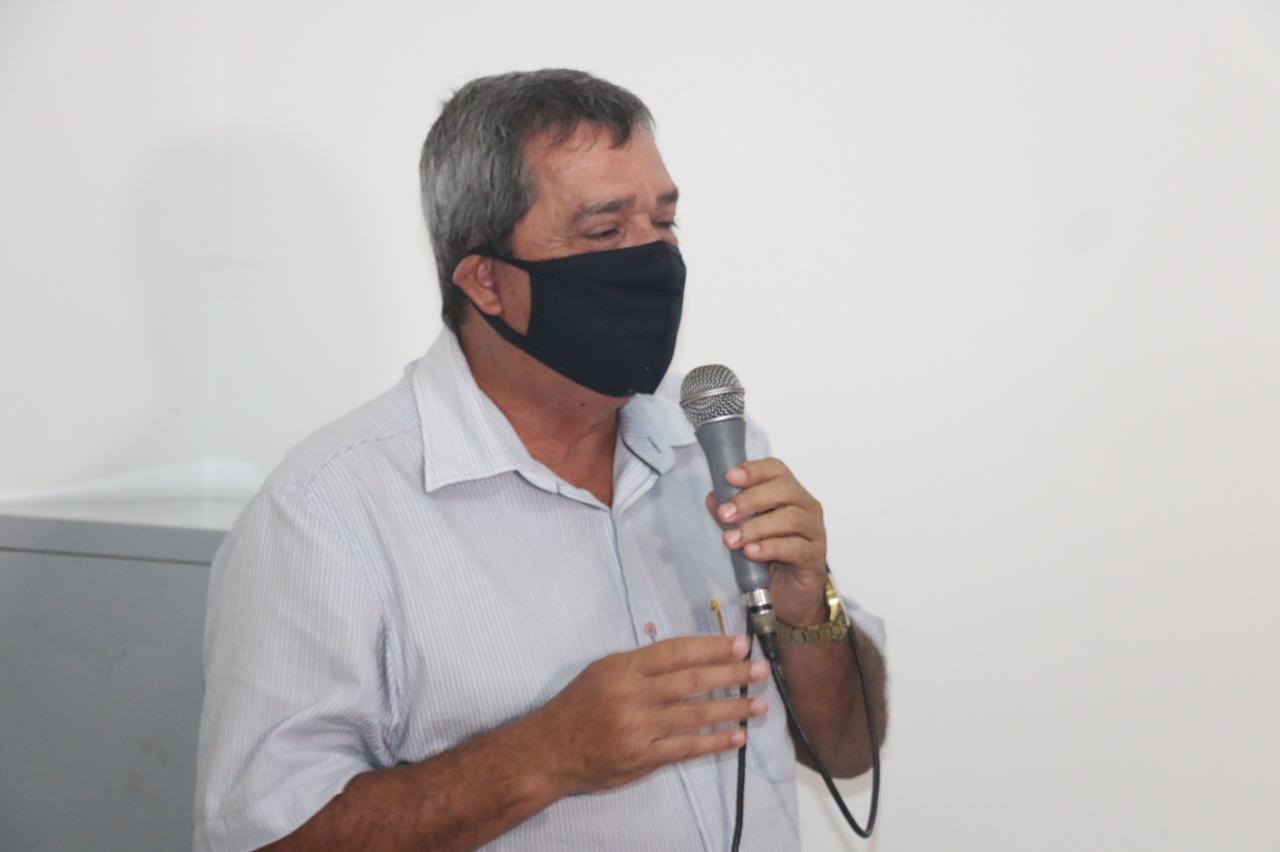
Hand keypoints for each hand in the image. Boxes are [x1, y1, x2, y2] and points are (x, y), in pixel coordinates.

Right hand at [528, 635, 769, 795]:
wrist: (548, 750)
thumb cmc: (577, 706)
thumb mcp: (603, 671)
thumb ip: (641, 665)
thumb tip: (687, 656)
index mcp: (623, 668)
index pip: (676, 652)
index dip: (711, 647)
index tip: (740, 643)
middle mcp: (633, 695)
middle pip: (691, 681)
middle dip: (731, 674)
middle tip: (760, 669)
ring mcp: (639, 728)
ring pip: (695, 715)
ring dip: (732, 708)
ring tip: (759, 704)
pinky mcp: (642, 757)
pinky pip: (686, 749)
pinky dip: (714, 742)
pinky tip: (737, 736)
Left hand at [704, 458, 828, 625]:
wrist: (789, 596)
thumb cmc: (769, 557)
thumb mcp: (744, 531)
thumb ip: (731, 514)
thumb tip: (712, 498)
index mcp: (790, 494)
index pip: (777, 470)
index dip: (754, 470)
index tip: (730, 477)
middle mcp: (806, 507)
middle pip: (784, 490)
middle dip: (750, 499)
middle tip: (725, 514)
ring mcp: (814, 532)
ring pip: (790, 518)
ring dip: (756, 527)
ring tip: (732, 540)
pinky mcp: (815, 557)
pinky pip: (795, 547)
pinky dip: (770, 548)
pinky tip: (751, 553)